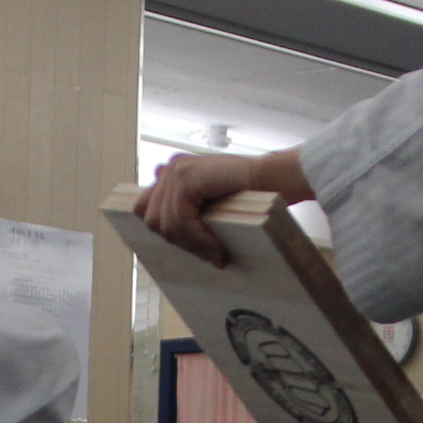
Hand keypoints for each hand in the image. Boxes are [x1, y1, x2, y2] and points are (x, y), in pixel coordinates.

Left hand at [130, 148, 309, 266]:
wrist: (275, 177)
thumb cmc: (250, 193)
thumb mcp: (210, 203)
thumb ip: (186, 209)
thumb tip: (158, 224)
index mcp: (172, 172)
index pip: (146, 210)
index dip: (167, 233)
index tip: (194, 247)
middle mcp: (170, 168)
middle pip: (152, 219)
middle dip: (180, 242)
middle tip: (209, 253)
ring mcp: (176, 170)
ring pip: (166, 224)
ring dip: (193, 245)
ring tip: (217, 254)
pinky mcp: (186, 178)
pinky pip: (181, 221)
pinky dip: (199, 240)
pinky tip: (218, 248)